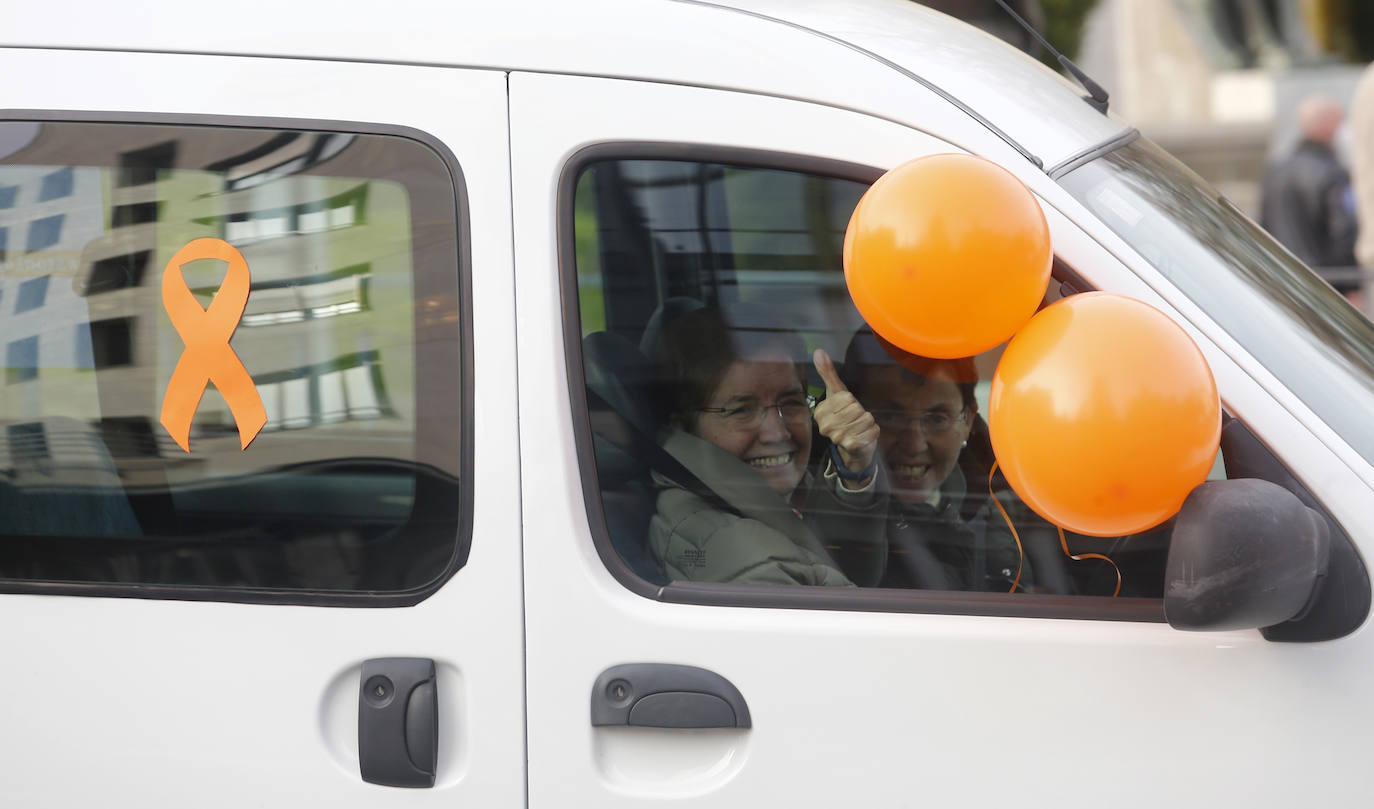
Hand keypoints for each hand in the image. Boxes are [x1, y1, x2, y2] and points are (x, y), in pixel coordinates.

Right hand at [812, 348, 878, 475]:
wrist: (853, 446)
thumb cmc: (844, 415)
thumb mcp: (836, 392)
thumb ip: (827, 372)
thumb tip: (818, 351)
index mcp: (820, 411)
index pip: (847, 397)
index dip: (851, 401)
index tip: (845, 408)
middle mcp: (826, 426)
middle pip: (856, 408)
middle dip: (860, 411)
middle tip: (853, 419)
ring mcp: (837, 438)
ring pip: (866, 418)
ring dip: (868, 422)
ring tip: (859, 427)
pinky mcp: (851, 446)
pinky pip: (872, 431)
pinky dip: (873, 431)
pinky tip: (864, 435)